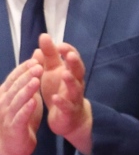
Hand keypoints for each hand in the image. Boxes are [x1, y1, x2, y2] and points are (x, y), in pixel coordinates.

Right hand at [0, 59, 42, 154]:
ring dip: (26, 90)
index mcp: (6, 94)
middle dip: (26, 76)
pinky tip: (34, 102)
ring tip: (36, 80)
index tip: (36, 60)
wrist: (12, 145)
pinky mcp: (14, 127)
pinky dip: (26, 109)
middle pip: (15, 87)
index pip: (14, 79)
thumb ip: (30, 80)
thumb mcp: (27, 97)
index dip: (24, 69)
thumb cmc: (20, 118)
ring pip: (17, 100)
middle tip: (38, 66)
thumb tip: (36, 59)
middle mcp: (4, 103)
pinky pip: (20, 117)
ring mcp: (7, 115)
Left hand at [36, 34, 90, 154]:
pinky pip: (67, 106)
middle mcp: (75, 84)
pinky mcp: (69, 111)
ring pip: (75, 89)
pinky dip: (62, 102)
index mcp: (71, 73)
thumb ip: (49, 56)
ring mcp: (74, 98)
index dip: (68, 52)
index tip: (60, 45)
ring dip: (71, 82)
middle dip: (75, 64)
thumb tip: (44, 36)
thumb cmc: (60, 91)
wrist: (69, 118)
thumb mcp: (52, 72)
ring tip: (64, 74)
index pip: (73, 59)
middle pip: (78, 72)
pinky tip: (55, 98)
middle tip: (70, 55)